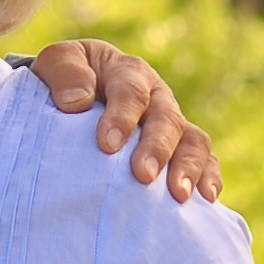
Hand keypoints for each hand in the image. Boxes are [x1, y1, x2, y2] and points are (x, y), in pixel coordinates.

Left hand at [30, 39, 221, 201]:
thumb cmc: (64, 79)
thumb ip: (64, 72)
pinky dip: (208, 178)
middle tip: (142, 175)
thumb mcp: (56, 63)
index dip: (122, 117)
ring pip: (193, 140)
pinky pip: (204, 160)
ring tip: (179, 194)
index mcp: (127, 72)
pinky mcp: (180, 147)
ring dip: (189, 166)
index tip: (107, 145)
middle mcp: (156, 96)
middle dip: (156, 147)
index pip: (130, 91)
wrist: (74, 92)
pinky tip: (205, 200)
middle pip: (166, 118)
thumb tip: (77, 101)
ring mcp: (172, 123)